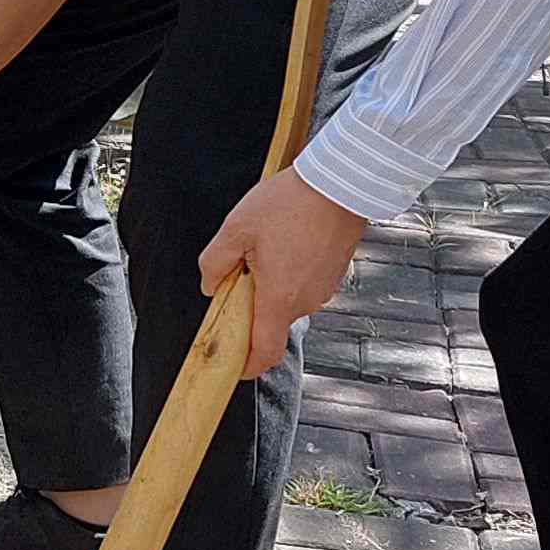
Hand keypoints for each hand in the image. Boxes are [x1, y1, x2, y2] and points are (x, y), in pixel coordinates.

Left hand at [199, 165, 369, 380]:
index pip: (265, 351)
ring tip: (268, 245)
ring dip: (273, 286)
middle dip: (253, 304)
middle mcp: (306, 301)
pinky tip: (287, 241)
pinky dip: (291, 273)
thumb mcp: (236, 228)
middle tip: (242, 269)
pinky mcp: (335, 274)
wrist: (339, 184)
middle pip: (273, 321)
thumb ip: (215, 262)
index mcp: (279, 298)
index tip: (235, 366)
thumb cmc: (289, 204)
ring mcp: (324, 289)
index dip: (248, 365)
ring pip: (289, 300)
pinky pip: (305, 284)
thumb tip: (210, 286)